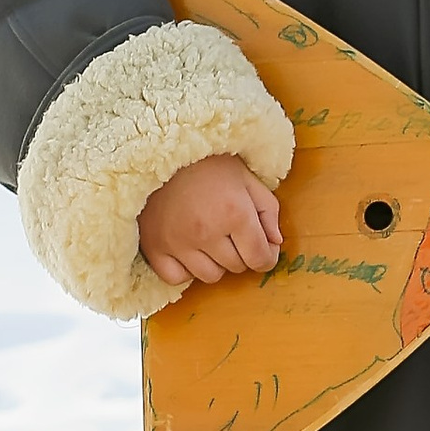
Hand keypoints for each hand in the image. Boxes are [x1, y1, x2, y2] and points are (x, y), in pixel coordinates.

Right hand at [139, 153, 282, 289]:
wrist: (162, 151)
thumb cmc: (209, 164)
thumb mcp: (248, 179)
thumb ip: (268, 211)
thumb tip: (275, 243)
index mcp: (235, 213)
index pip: (260, 258)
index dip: (267, 257)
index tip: (263, 249)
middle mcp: (206, 232)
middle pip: (237, 267)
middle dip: (242, 254)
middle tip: (233, 233)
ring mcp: (178, 243)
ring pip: (210, 276)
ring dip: (217, 263)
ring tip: (211, 240)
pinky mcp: (154, 247)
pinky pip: (177, 278)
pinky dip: (186, 270)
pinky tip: (189, 251)